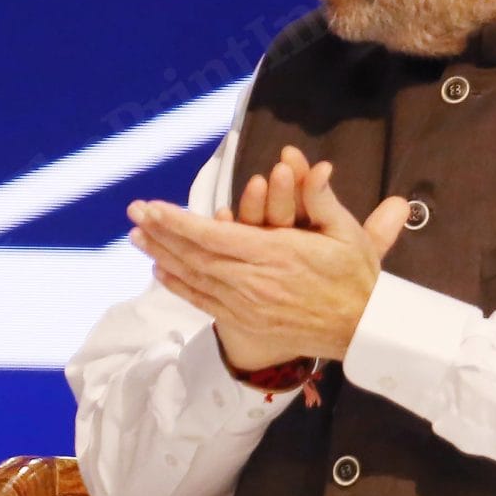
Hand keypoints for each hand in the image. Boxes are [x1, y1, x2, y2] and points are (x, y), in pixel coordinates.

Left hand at [131, 159, 410, 367]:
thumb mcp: (347, 233)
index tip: (152, 206)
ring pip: (193, 278)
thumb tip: (311, 165)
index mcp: (275, 254)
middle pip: (194, 255)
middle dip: (160, 233)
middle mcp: (253, 281)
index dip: (178, 221)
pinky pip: (203, 301)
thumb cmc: (355, 278)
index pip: (214, 236)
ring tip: (137, 236)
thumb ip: (322, 199)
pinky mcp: (245, 321)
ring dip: (162, 256)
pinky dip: (178, 286)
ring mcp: (246, 305)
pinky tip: (159, 272)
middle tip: (133, 213)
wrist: (362, 331)